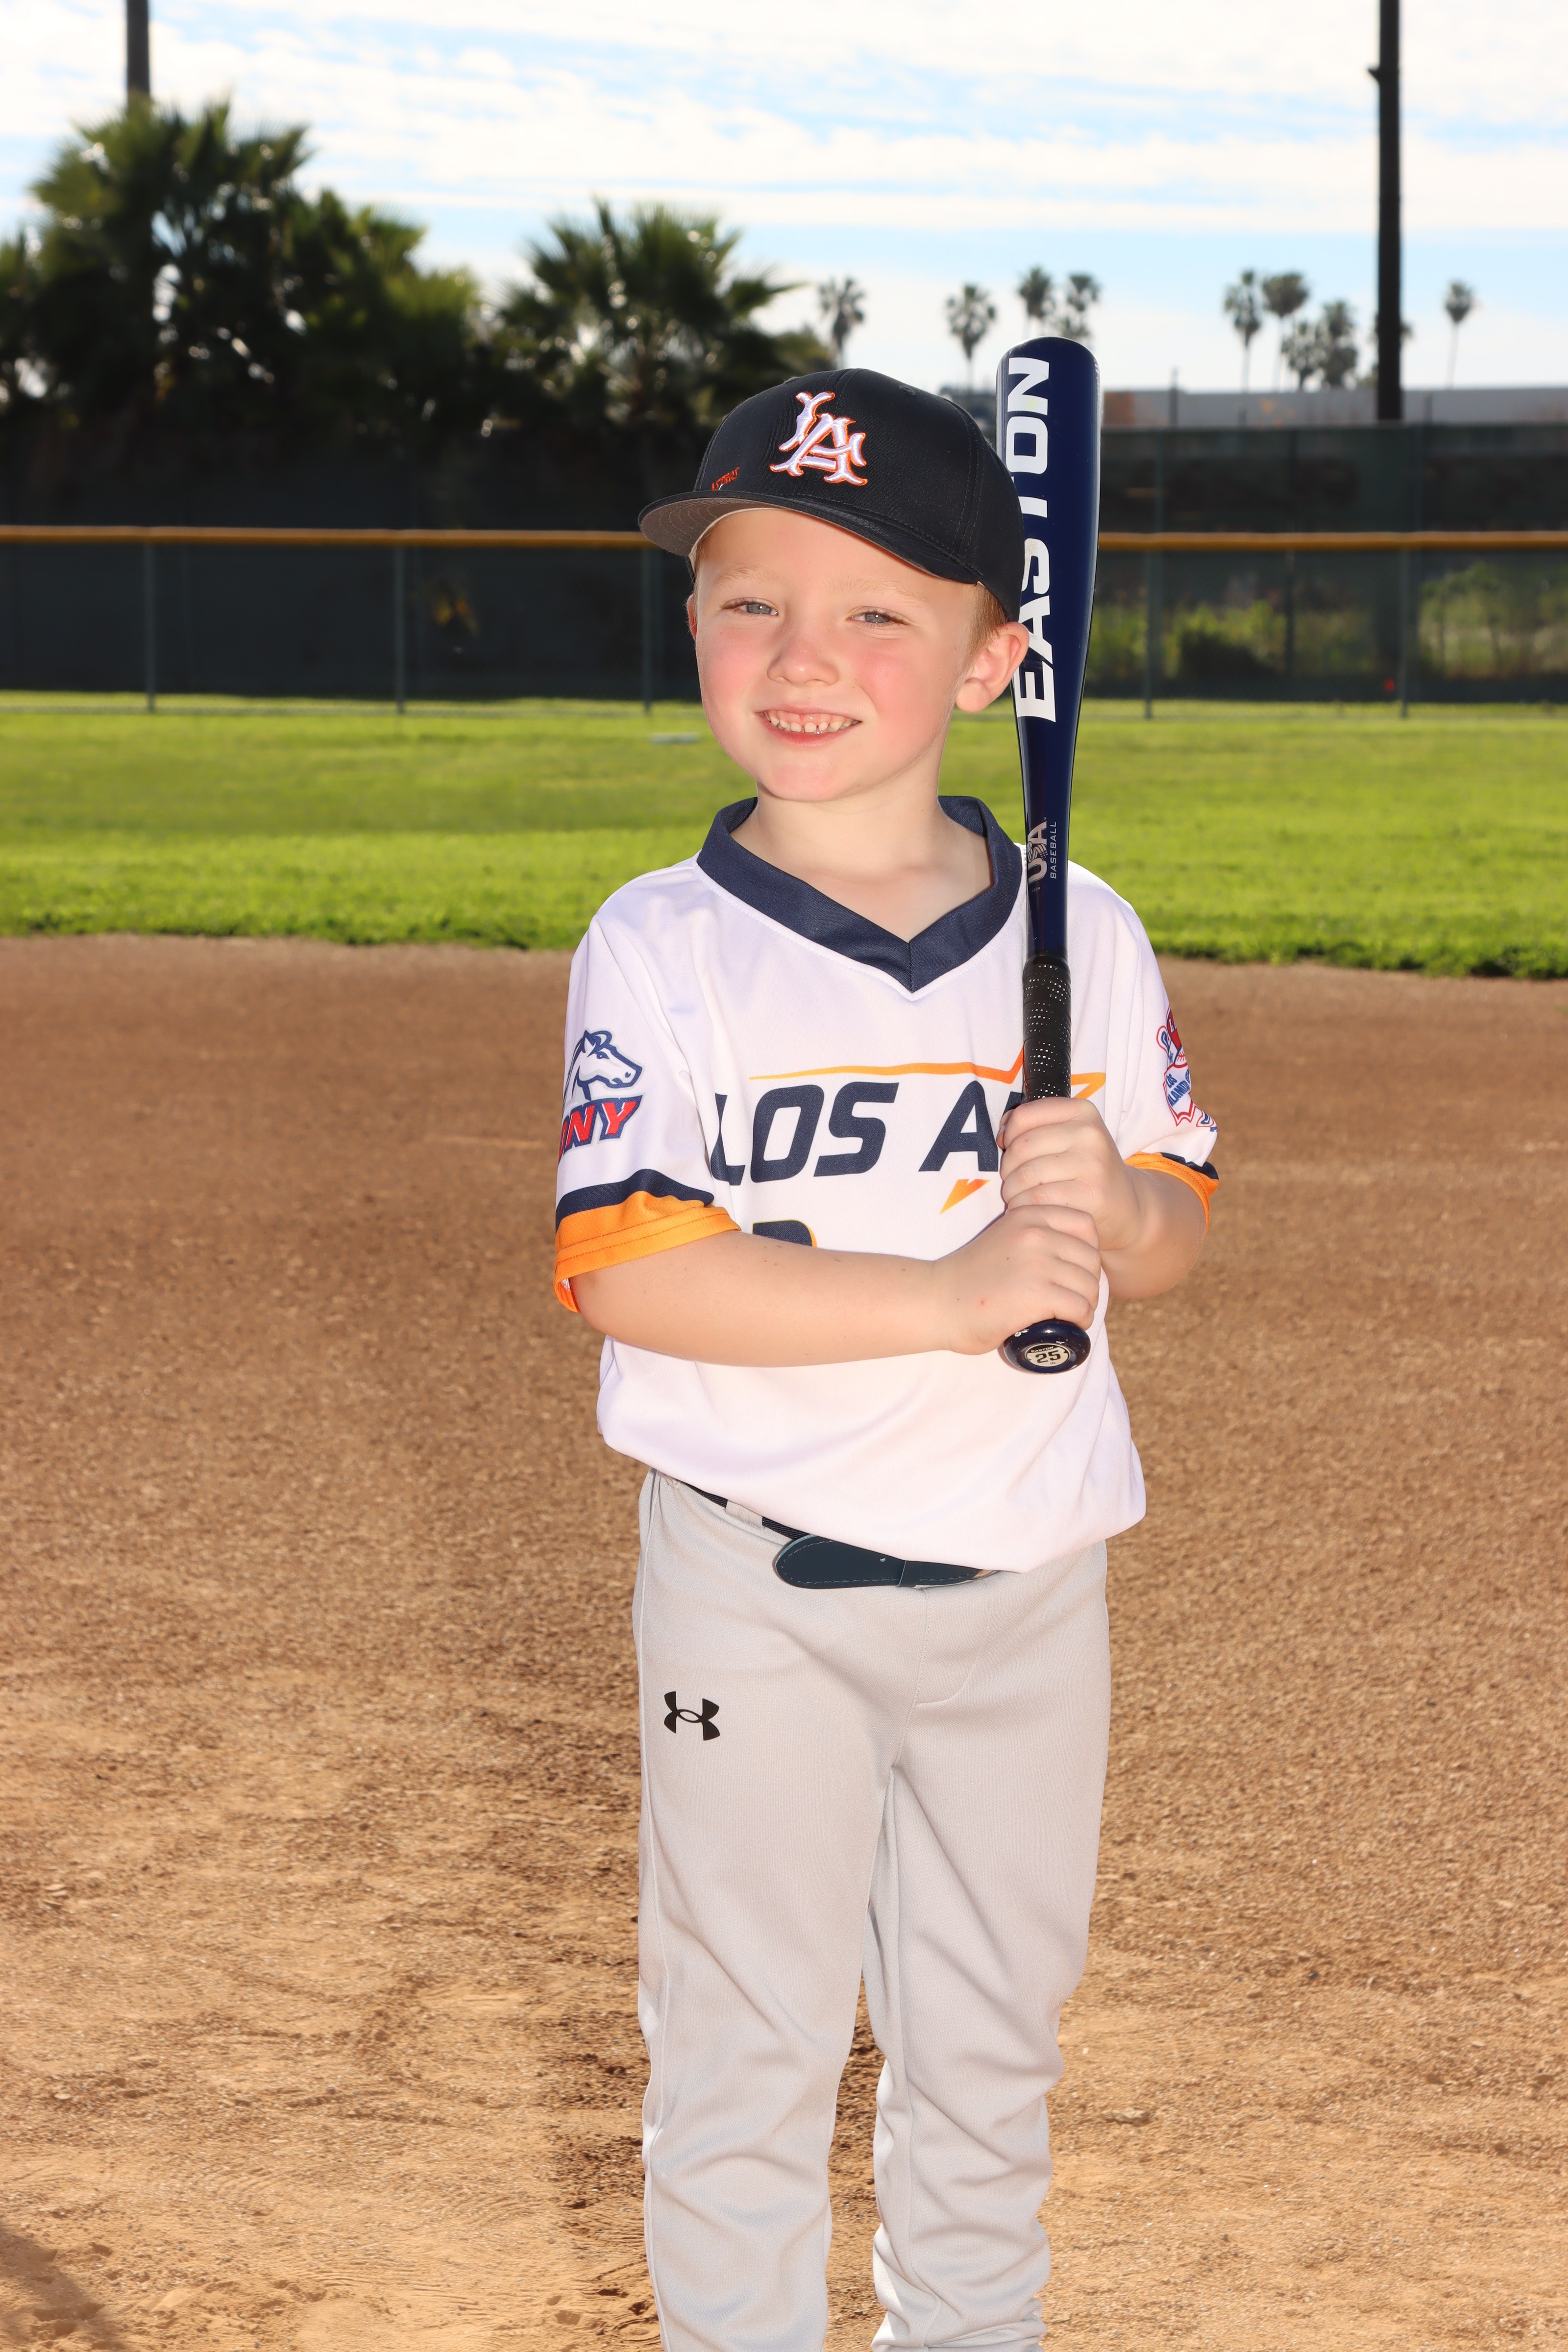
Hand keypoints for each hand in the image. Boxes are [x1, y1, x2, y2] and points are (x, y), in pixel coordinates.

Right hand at [933, 1202, 1101, 1355]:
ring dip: (1084, 1305)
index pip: (1085, 1224)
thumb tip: (1078, 1257)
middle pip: (1091, 1258)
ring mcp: (1038, 1263)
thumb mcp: (1005, 1238)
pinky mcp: (1037, 1294)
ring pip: (1090, 1285)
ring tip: (1066, 1315)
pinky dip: (1079, 1321)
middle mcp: (1036, 1233)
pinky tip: (1066, 1326)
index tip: (1071, 1271)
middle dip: (1087, 1283)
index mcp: (1029, 1214)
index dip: (1086, 1251)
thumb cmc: (970, 1278)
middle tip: (1070, 1300)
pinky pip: (1081, 1308)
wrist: (937, 1301)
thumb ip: (1035, 1236)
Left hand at [998, 1097, 1145, 1255]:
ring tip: (1018, 1197)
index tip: (1011, 1150)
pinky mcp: (1092, 1193)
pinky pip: (1038, 1199)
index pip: (1024, 1116)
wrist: (1125, 1205)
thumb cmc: (1085, 1169)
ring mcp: (1093, 1163)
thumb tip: (1003, 1131)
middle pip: (1021, 1147)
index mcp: (1082, 1111)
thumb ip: (1033, 1126)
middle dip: (1008, 1169)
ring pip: (1026, 1175)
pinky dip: (1025, 1208)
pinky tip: (1030, 1210)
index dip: (1008, 1136)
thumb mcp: (1068, 1137)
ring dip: (1012, 1192)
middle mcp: (1090, 1133)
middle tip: (1013, 1181)